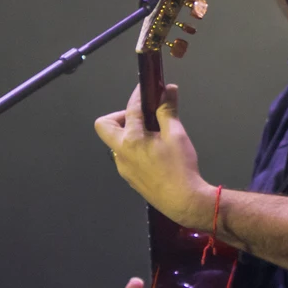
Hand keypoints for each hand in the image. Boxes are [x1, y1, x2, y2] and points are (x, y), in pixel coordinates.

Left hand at [94, 83, 208, 227]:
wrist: (183, 200)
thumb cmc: (180, 167)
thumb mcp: (176, 135)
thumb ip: (168, 111)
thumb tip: (168, 90)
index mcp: (131, 139)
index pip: (131, 108)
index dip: (139, 94)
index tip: (146, 88)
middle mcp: (121, 152)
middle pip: (105, 126)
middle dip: (119, 116)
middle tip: (141, 117)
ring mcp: (122, 166)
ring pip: (116, 142)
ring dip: (128, 133)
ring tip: (151, 135)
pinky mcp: (128, 177)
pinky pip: (124, 156)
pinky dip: (134, 148)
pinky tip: (153, 153)